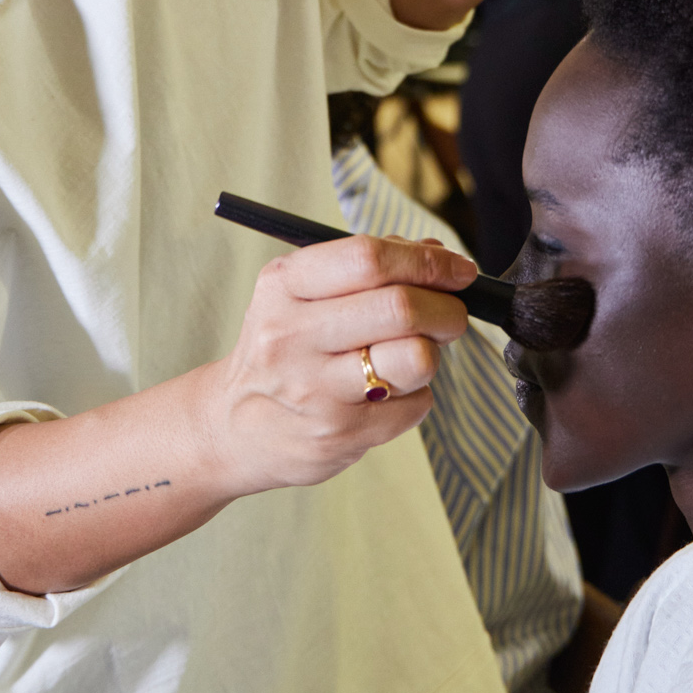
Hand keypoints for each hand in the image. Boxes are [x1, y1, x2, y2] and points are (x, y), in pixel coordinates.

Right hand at [209, 233, 473, 497]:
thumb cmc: (282, 349)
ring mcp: (314, 390)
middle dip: (446, 309)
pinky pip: (415, 405)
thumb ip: (367, 269)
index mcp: (283, 286)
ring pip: (417, 358)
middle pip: (400, 307)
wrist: (233, 427)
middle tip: (451, 315)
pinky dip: (414, 396)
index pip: (368, 258)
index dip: (426, 262)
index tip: (459, 271)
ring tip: (410, 356)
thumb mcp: (299, 294)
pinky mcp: (338, 435)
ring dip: (432, 354)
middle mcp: (292, 336)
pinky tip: (383, 395)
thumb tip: (439, 257)